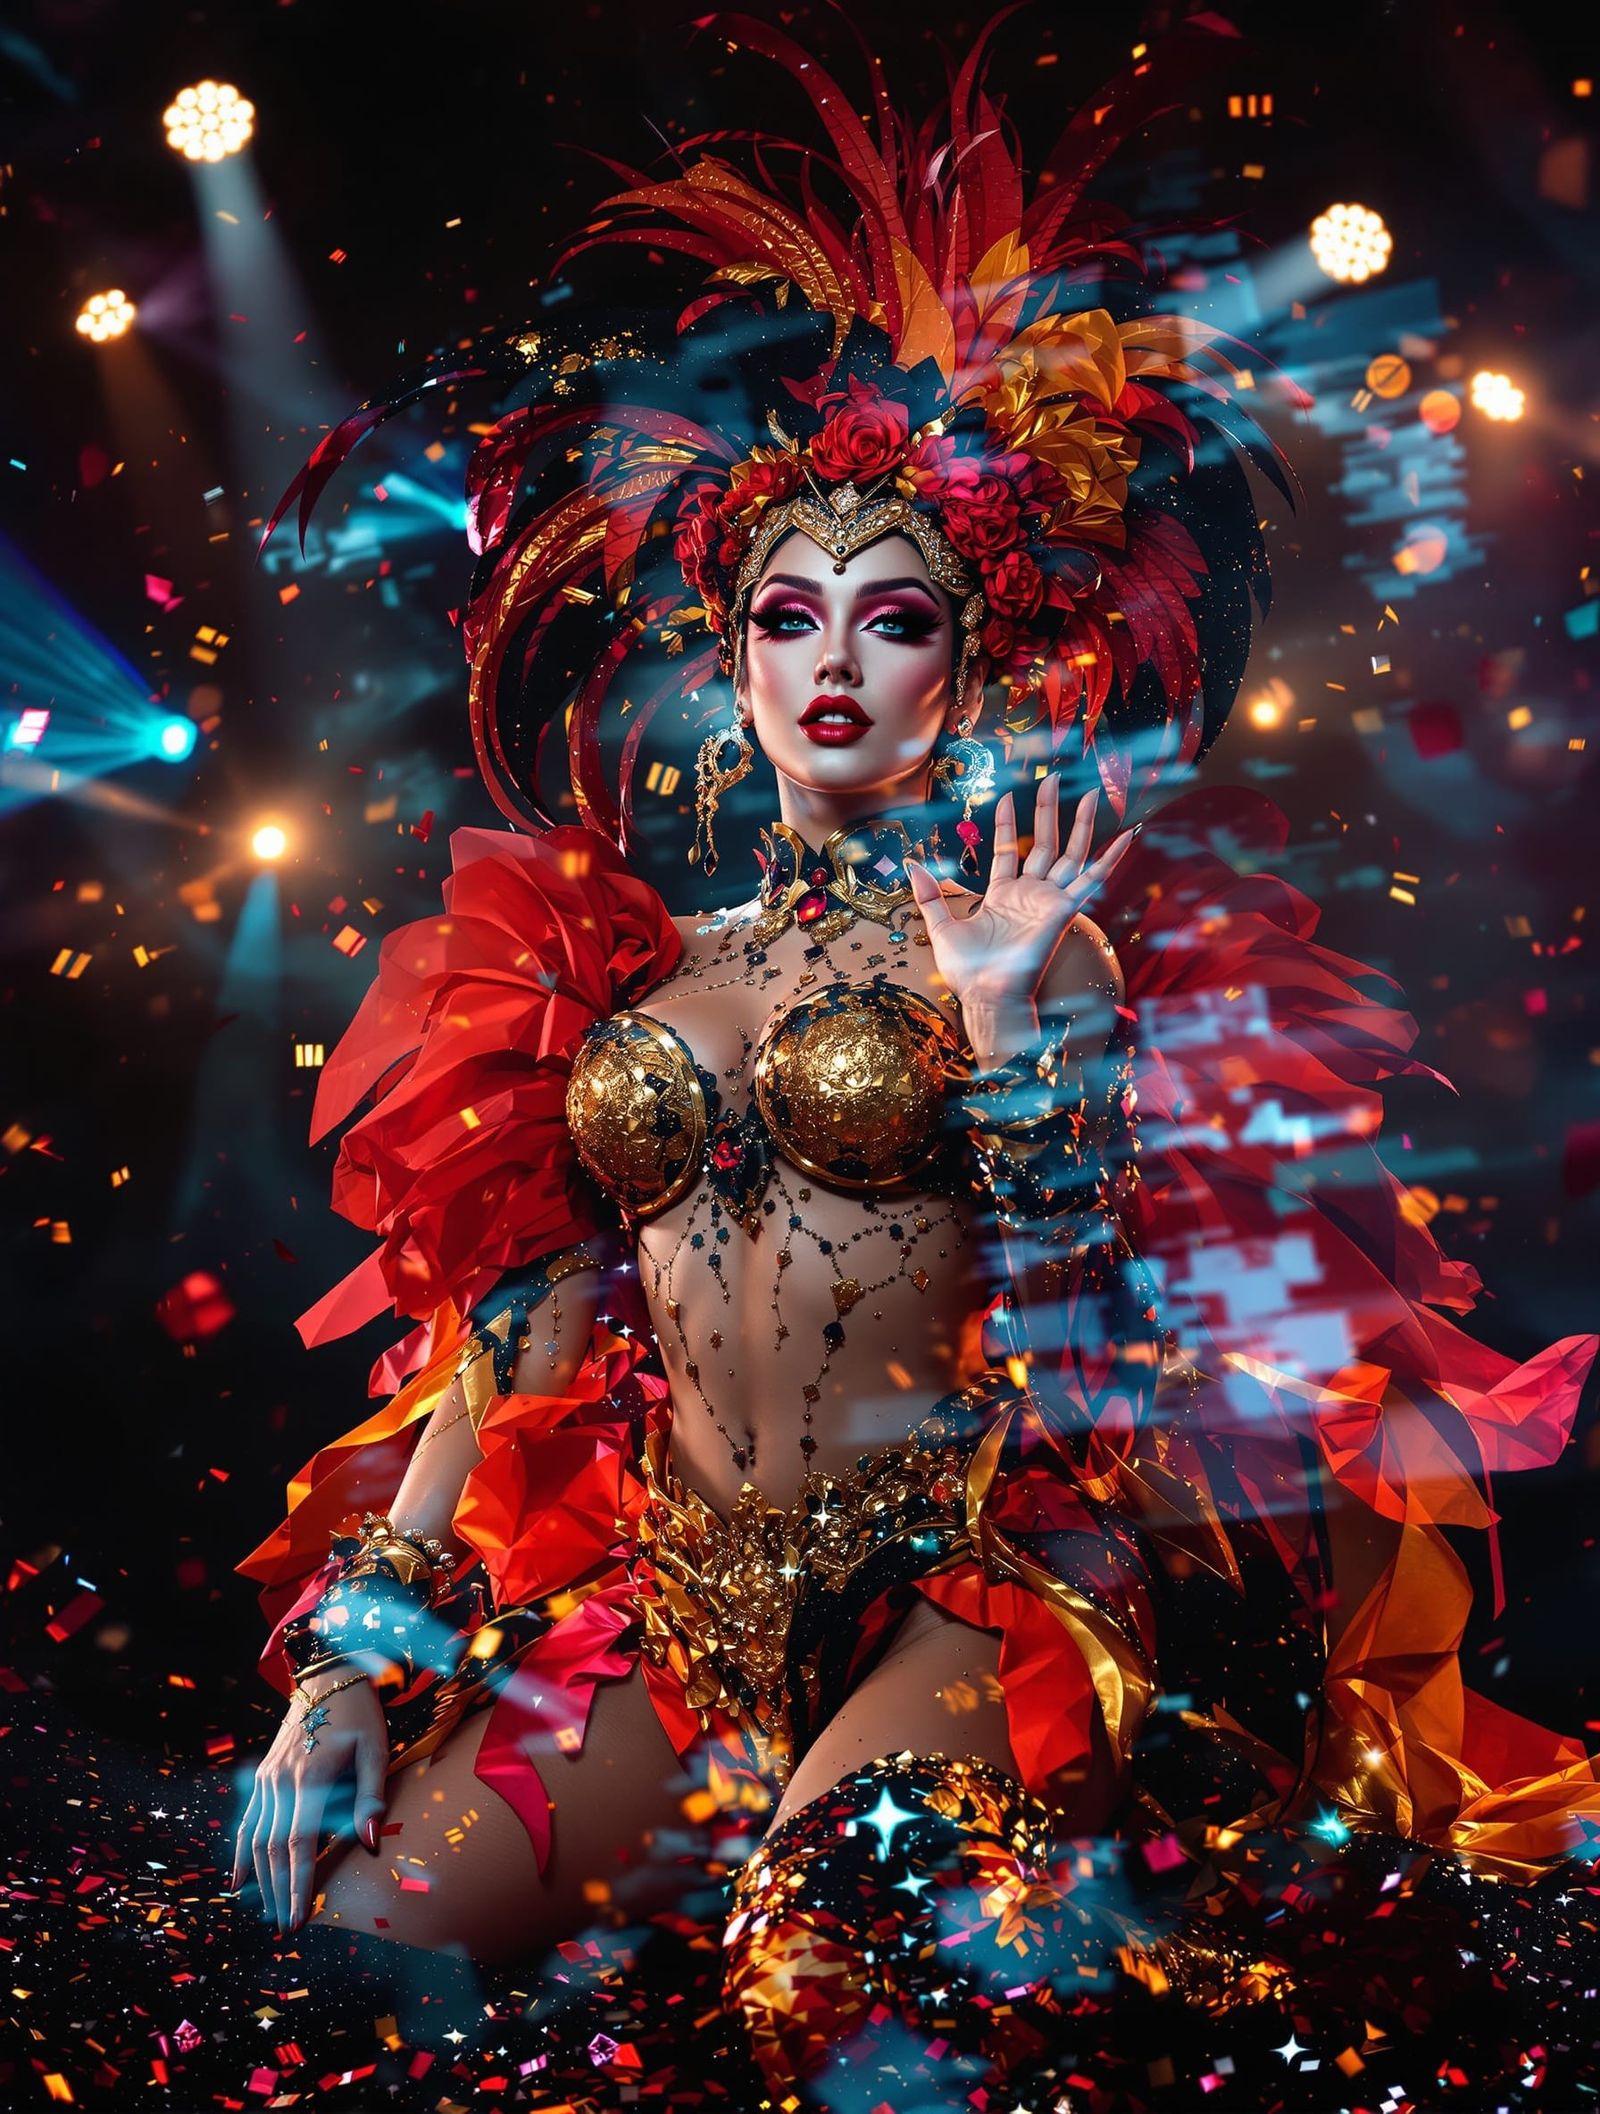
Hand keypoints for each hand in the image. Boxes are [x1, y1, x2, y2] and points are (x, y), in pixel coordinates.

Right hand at [230, 1669, 388, 1934]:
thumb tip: (371, 1845)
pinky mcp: (264, 1776)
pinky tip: (238, 1880)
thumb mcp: (375, 1751)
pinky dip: (242, 1852)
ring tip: (267, 1913)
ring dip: (260, 1879)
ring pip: (256, 1839)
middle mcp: (281, 1781)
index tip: (298, 1919)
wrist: (329, 1678)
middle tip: (287, 1929)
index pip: (299, 1844)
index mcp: (310, 1778)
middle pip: (272, 1848)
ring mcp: (267, 1778)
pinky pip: (248, 1820)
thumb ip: (370, 1798)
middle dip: (278, 1891)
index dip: (298, 1885)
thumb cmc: (360, 1716)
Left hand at [906, 776, 1132, 1054]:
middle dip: (1048, 811)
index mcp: (1003, 896)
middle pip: (1045, 844)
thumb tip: (911, 864)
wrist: (987, 996)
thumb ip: (929, 895)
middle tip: (1052, 779)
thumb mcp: (940, 926)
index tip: (1008, 796)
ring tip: (1093, 794)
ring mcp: (1049, 901)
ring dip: (1082, 825)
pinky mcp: (1064, 910)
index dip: (1009, 823)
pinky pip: (1091, 880)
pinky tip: (1125, 837)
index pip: (1009, 850)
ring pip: (1071, 854)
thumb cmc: (967, 971)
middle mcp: (1030, 895)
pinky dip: (1110, 859)